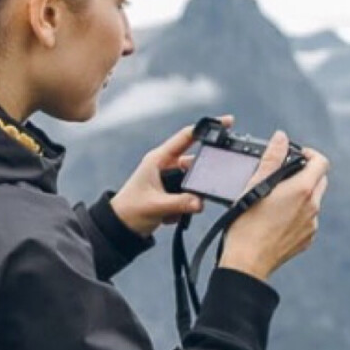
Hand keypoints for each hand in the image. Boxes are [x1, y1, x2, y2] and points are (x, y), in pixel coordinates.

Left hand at [109, 114, 234, 236]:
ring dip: (189, 198)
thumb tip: (200, 202)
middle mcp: (166, 165)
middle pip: (196, 163)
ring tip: (174, 211)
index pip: (186, 137)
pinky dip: (184, 208)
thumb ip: (179, 203)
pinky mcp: (174, 193)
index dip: (207, 128)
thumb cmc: (130, 210)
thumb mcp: (155, 206)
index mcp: (159, 159)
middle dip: (200, 178)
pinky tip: (168, 216)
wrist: (121, 227)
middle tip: (199, 192)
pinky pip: (190, 197)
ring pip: (195, 183)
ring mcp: (171, 180)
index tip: (228, 122)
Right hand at [219, 130, 329, 280]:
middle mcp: (313, 207)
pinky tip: (277, 218)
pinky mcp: (307, 239)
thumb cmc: (246, 224)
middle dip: (306, 173)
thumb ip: (271, 158)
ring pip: (313, 201)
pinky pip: (308, 219)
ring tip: (275, 199)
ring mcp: (311, 225)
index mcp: (302, 190)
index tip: (296, 155)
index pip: (321, 162)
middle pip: (320, 181)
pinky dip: (298, 213)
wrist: (247, 262)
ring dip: (300, 194)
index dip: (310, 154)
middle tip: (284, 175)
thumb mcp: (254, 185)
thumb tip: (282, 138)